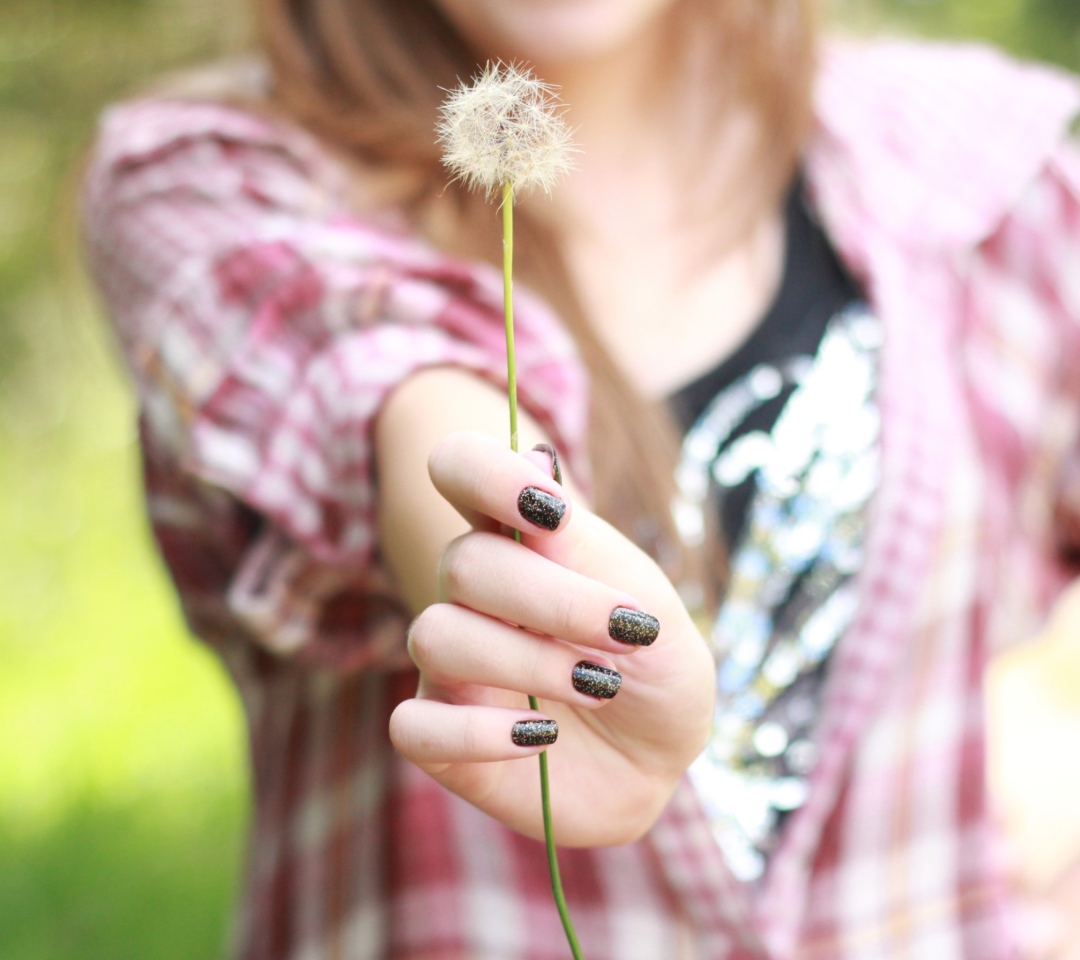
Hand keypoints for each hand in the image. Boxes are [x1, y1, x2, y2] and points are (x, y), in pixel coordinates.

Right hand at [389, 431, 714, 846]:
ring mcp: (451, 668)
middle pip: (463, 563)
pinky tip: (538, 738)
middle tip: (624, 634)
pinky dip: (474, 734)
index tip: (550, 509)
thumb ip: (586, 549)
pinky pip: (411, 727)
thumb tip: (535, 463)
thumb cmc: (653, 668)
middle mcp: (473, 596)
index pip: (461, 469)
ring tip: (597, 687)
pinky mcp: (442, 739)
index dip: (485, 473)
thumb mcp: (649, 606)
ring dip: (525, 663)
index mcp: (519, 541)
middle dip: (551, 600)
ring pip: (437, 637)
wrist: (661, 758)